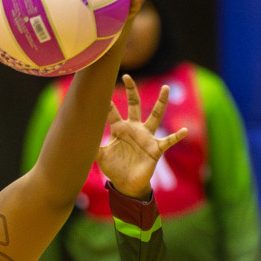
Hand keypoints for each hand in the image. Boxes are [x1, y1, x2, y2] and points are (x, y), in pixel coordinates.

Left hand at [96, 75, 187, 195]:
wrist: (127, 184)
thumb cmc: (114, 168)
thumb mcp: (100, 156)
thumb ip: (91, 145)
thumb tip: (75, 139)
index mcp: (119, 129)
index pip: (112, 112)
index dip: (106, 102)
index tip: (100, 87)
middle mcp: (134, 128)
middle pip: (134, 105)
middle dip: (131, 91)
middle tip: (126, 76)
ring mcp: (146, 137)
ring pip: (155, 116)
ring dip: (161, 103)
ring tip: (165, 88)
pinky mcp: (155, 148)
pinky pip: (168, 141)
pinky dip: (177, 136)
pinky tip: (185, 130)